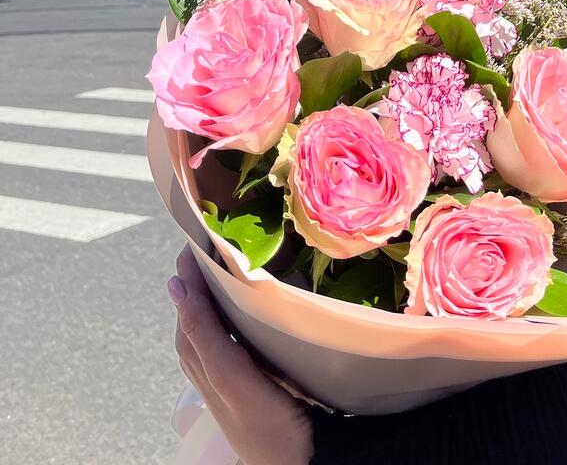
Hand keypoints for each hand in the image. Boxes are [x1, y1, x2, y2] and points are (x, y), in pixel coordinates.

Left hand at [170, 245, 314, 464]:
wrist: (292, 461)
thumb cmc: (262, 419)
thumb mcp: (228, 373)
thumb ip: (201, 331)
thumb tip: (174, 282)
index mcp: (198, 352)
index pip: (188, 296)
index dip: (191, 264)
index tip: (203, 226)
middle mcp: (207, 356)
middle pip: (200, 301)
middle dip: (204, 268)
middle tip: (223, 231)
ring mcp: (228, 363)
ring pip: (216, 312)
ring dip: (221, 284)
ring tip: (237, 253)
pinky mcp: (248, 369)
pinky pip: (234, 327)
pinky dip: (237, 303)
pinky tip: (255, 296)